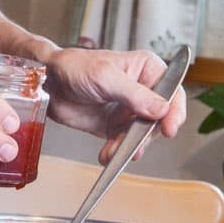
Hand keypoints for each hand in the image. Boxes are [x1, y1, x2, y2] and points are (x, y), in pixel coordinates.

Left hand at [43, 47, 187, 162]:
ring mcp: (130, 110)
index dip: (175, 111)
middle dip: (146, 135)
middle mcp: (143, 90)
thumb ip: (134, 94)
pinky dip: (116, 152)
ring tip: (113, 151)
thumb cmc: (75, 67)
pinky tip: (107, 155)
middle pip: (159, 118)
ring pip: (142, 135)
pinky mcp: (115, 126)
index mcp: (147, 69)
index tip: (168, 129)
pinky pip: (124, 143)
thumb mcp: (106, 77)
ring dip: (129, 147)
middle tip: (135, 145)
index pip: (172, 91)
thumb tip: (162, 109)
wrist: (48, 83)